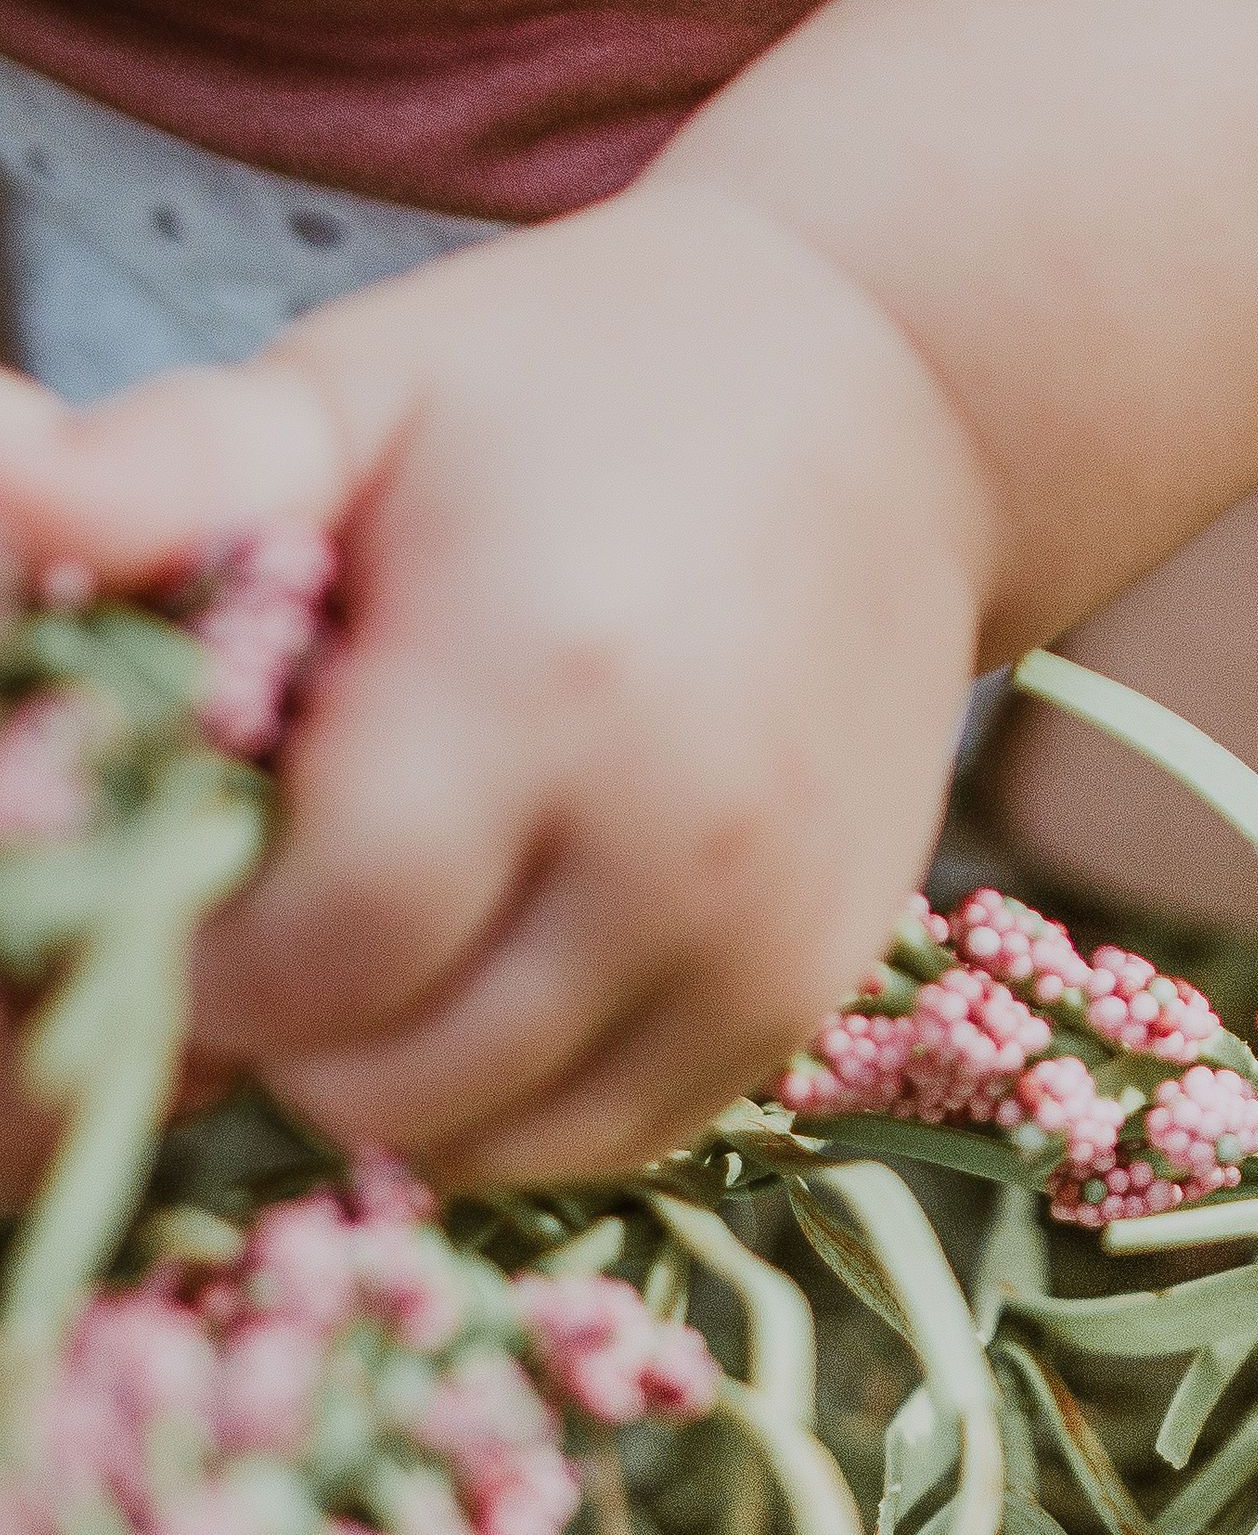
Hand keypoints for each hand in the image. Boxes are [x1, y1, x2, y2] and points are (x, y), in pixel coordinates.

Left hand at [0, 186, 996, 1186]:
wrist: (892, 415)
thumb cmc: (580, 392)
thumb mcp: (362, 391)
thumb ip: (172, 469)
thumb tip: (3, 484)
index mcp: (534, 686)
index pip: (308, 954)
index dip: (193, 948)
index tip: (173, 865)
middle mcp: (672, 848)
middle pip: (390, 1079)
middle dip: (278, 1025)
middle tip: (265, 903)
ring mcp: (760, 941)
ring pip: (496, 1143)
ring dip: (392, 1075)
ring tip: (382, 931)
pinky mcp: (810, 994)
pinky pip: (614, 1136)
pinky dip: (517, 1092)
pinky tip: (494, 961)